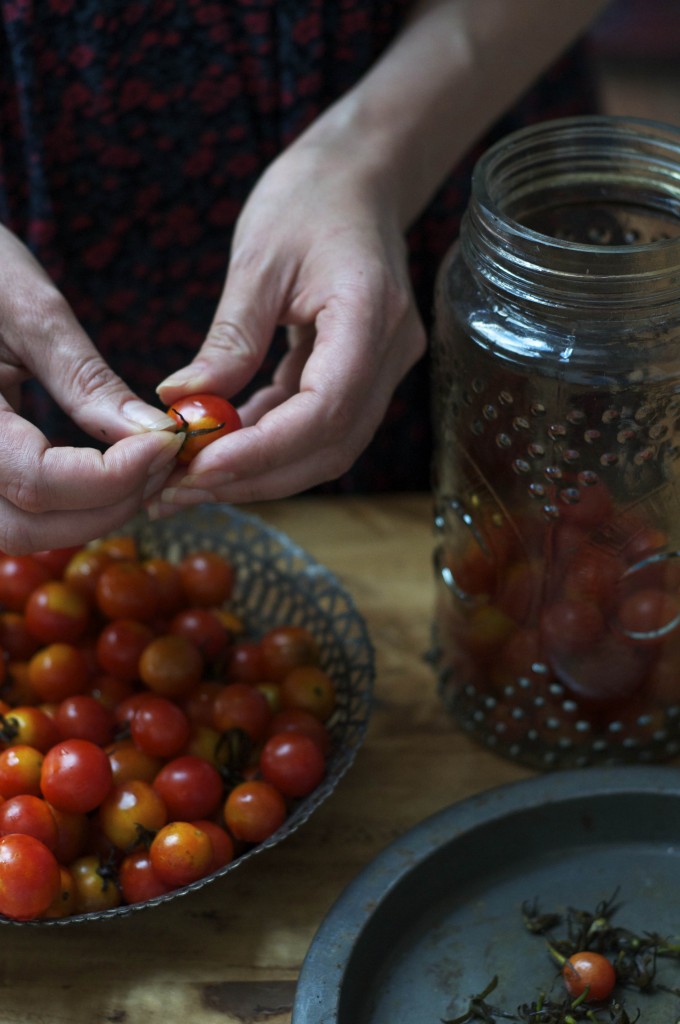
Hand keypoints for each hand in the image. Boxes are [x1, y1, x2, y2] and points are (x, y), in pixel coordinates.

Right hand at [0, 225, 182, 552]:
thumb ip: (84, 379)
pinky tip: (106, 471)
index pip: (37, 481)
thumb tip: (155, 433)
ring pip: (17, 534)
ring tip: (142, 466)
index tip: (168, 442)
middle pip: (28, 529)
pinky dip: (63, 508)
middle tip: (164, 459)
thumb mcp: (25, 305)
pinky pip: (10, 513)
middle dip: (109, 505)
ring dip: (89, 516)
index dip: (113, 476)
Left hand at [153, 131, 425, 507]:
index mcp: (369, 313)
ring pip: (329, 447)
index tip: (200, 468)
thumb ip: (229, 338)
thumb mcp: (257, 260)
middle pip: (331, 445)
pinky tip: (225, 443)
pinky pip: (320, 424)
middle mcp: (389, 351)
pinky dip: (272, 441)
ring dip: (262, 470)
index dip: (265, 450)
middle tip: (183, 488)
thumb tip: (182, 402)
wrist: (359, 177)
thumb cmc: (309, 199)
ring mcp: (383, 367)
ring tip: (194, 476)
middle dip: (257, 476)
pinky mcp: (363, 373)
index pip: (326, 407)